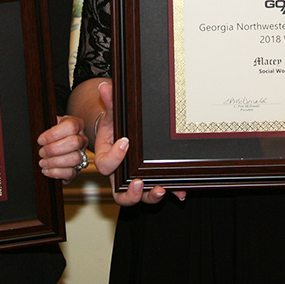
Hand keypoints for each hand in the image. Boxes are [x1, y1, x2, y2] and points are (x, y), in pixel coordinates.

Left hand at [37, 114, 88, 182]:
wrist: (61, 143)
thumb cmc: (55, 134)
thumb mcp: (51, 124)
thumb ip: (48, 124)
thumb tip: (40, 127)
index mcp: (77, 124)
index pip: (71, 126)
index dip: (54, 134)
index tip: (40, 140)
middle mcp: (82, 139)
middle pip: (74, 142)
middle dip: (54, 149)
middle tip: (42, 152)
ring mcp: (82, 154)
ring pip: (75, 158)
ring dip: (55, 162)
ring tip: (43, 162)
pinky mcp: (78, 169)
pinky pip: (71, 173)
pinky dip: (56, 172)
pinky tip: (47, 170)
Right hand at [92, 81, 185, 206]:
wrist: (121, 132)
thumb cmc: (115, 125)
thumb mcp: (113, 114)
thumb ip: (110, 102)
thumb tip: (104, 86)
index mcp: (106, 158)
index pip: (106, 165)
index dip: (115, 157)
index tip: (125, 142)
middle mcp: (119, 174)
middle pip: (119, 193)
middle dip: (130, 193)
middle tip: (138, 183)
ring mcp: (133, 179)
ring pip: (138, 197)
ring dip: (149, 196)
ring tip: (160, 189)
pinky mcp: (149, 180)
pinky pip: (157, 189)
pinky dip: (170, 192)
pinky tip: (180, 191)